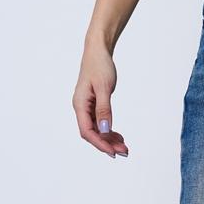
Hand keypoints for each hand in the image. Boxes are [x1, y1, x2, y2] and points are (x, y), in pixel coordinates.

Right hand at [72, 42, 128, 157]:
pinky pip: (100, 123)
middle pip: (92, 133)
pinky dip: (109, 130)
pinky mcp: (94, 105)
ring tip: (124, 147)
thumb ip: (104, 109)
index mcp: (80, 104)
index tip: (113, 152)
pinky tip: (119, 136)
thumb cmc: (99, 65)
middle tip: (124, 151)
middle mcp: (81, 108)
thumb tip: (105, 130)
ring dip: (109, 139)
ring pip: (97, 130)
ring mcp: (87, 107)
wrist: (98, 51)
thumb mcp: (104, 87)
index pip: (87, 131)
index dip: (100, 143)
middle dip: (107, 144)